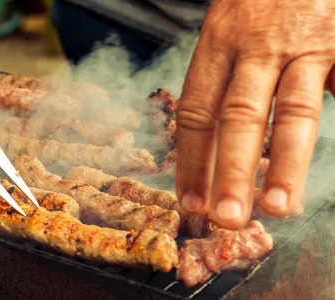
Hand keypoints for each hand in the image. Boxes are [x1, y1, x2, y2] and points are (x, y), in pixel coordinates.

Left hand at [175, 0, 334, 228]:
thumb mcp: (231, 27)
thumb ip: (227, 81)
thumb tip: (219, 142)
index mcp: (219, 43)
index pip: (197, 111)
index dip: (192, 160)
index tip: (191, 201)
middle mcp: (257, 46)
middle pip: (238, 116)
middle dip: (230, 171)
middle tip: (225, 218)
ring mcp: (304, 45)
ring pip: (291, 112)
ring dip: (284, 164)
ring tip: (277, 207)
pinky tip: (327, 169)